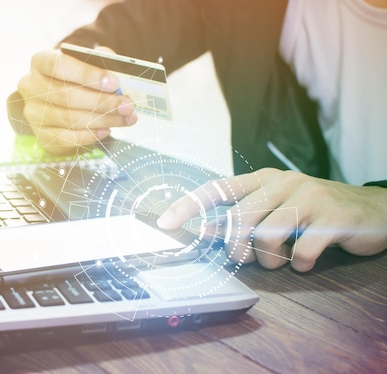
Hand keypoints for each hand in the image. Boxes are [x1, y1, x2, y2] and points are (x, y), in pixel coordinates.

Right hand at [16, 48, 137, 153]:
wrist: (61, 101)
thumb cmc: (76, 79)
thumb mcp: (86, 63)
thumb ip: (98, 59)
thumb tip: (112, 61)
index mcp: (40, 61)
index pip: (58, 65)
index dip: (87, 74)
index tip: (114, 83)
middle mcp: (30, 86)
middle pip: (66, 95)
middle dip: (102, 102)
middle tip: (127, 106)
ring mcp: (33, 113)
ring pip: (69, 119)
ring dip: (102, 120)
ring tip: (124, 118)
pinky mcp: (41, 135)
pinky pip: (67, 138)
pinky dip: (90, 135)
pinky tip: (106, 130)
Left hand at [156, 168, 386, 271]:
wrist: (373, 210)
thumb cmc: (315, 211)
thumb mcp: (278, 206)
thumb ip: (247, 217)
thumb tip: (209, 235)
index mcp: (263, 179)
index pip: (217, 189)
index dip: (189, 206)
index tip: (164, 224)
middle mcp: (282, 183)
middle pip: (240, 220)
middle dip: (237, 249)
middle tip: (248, 259)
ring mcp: (308, 197)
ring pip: (267, 236)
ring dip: (270, 260)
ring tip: (283, 259)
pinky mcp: (332, 216)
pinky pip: (301, 252)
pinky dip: (300, 264)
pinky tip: (307, 260)